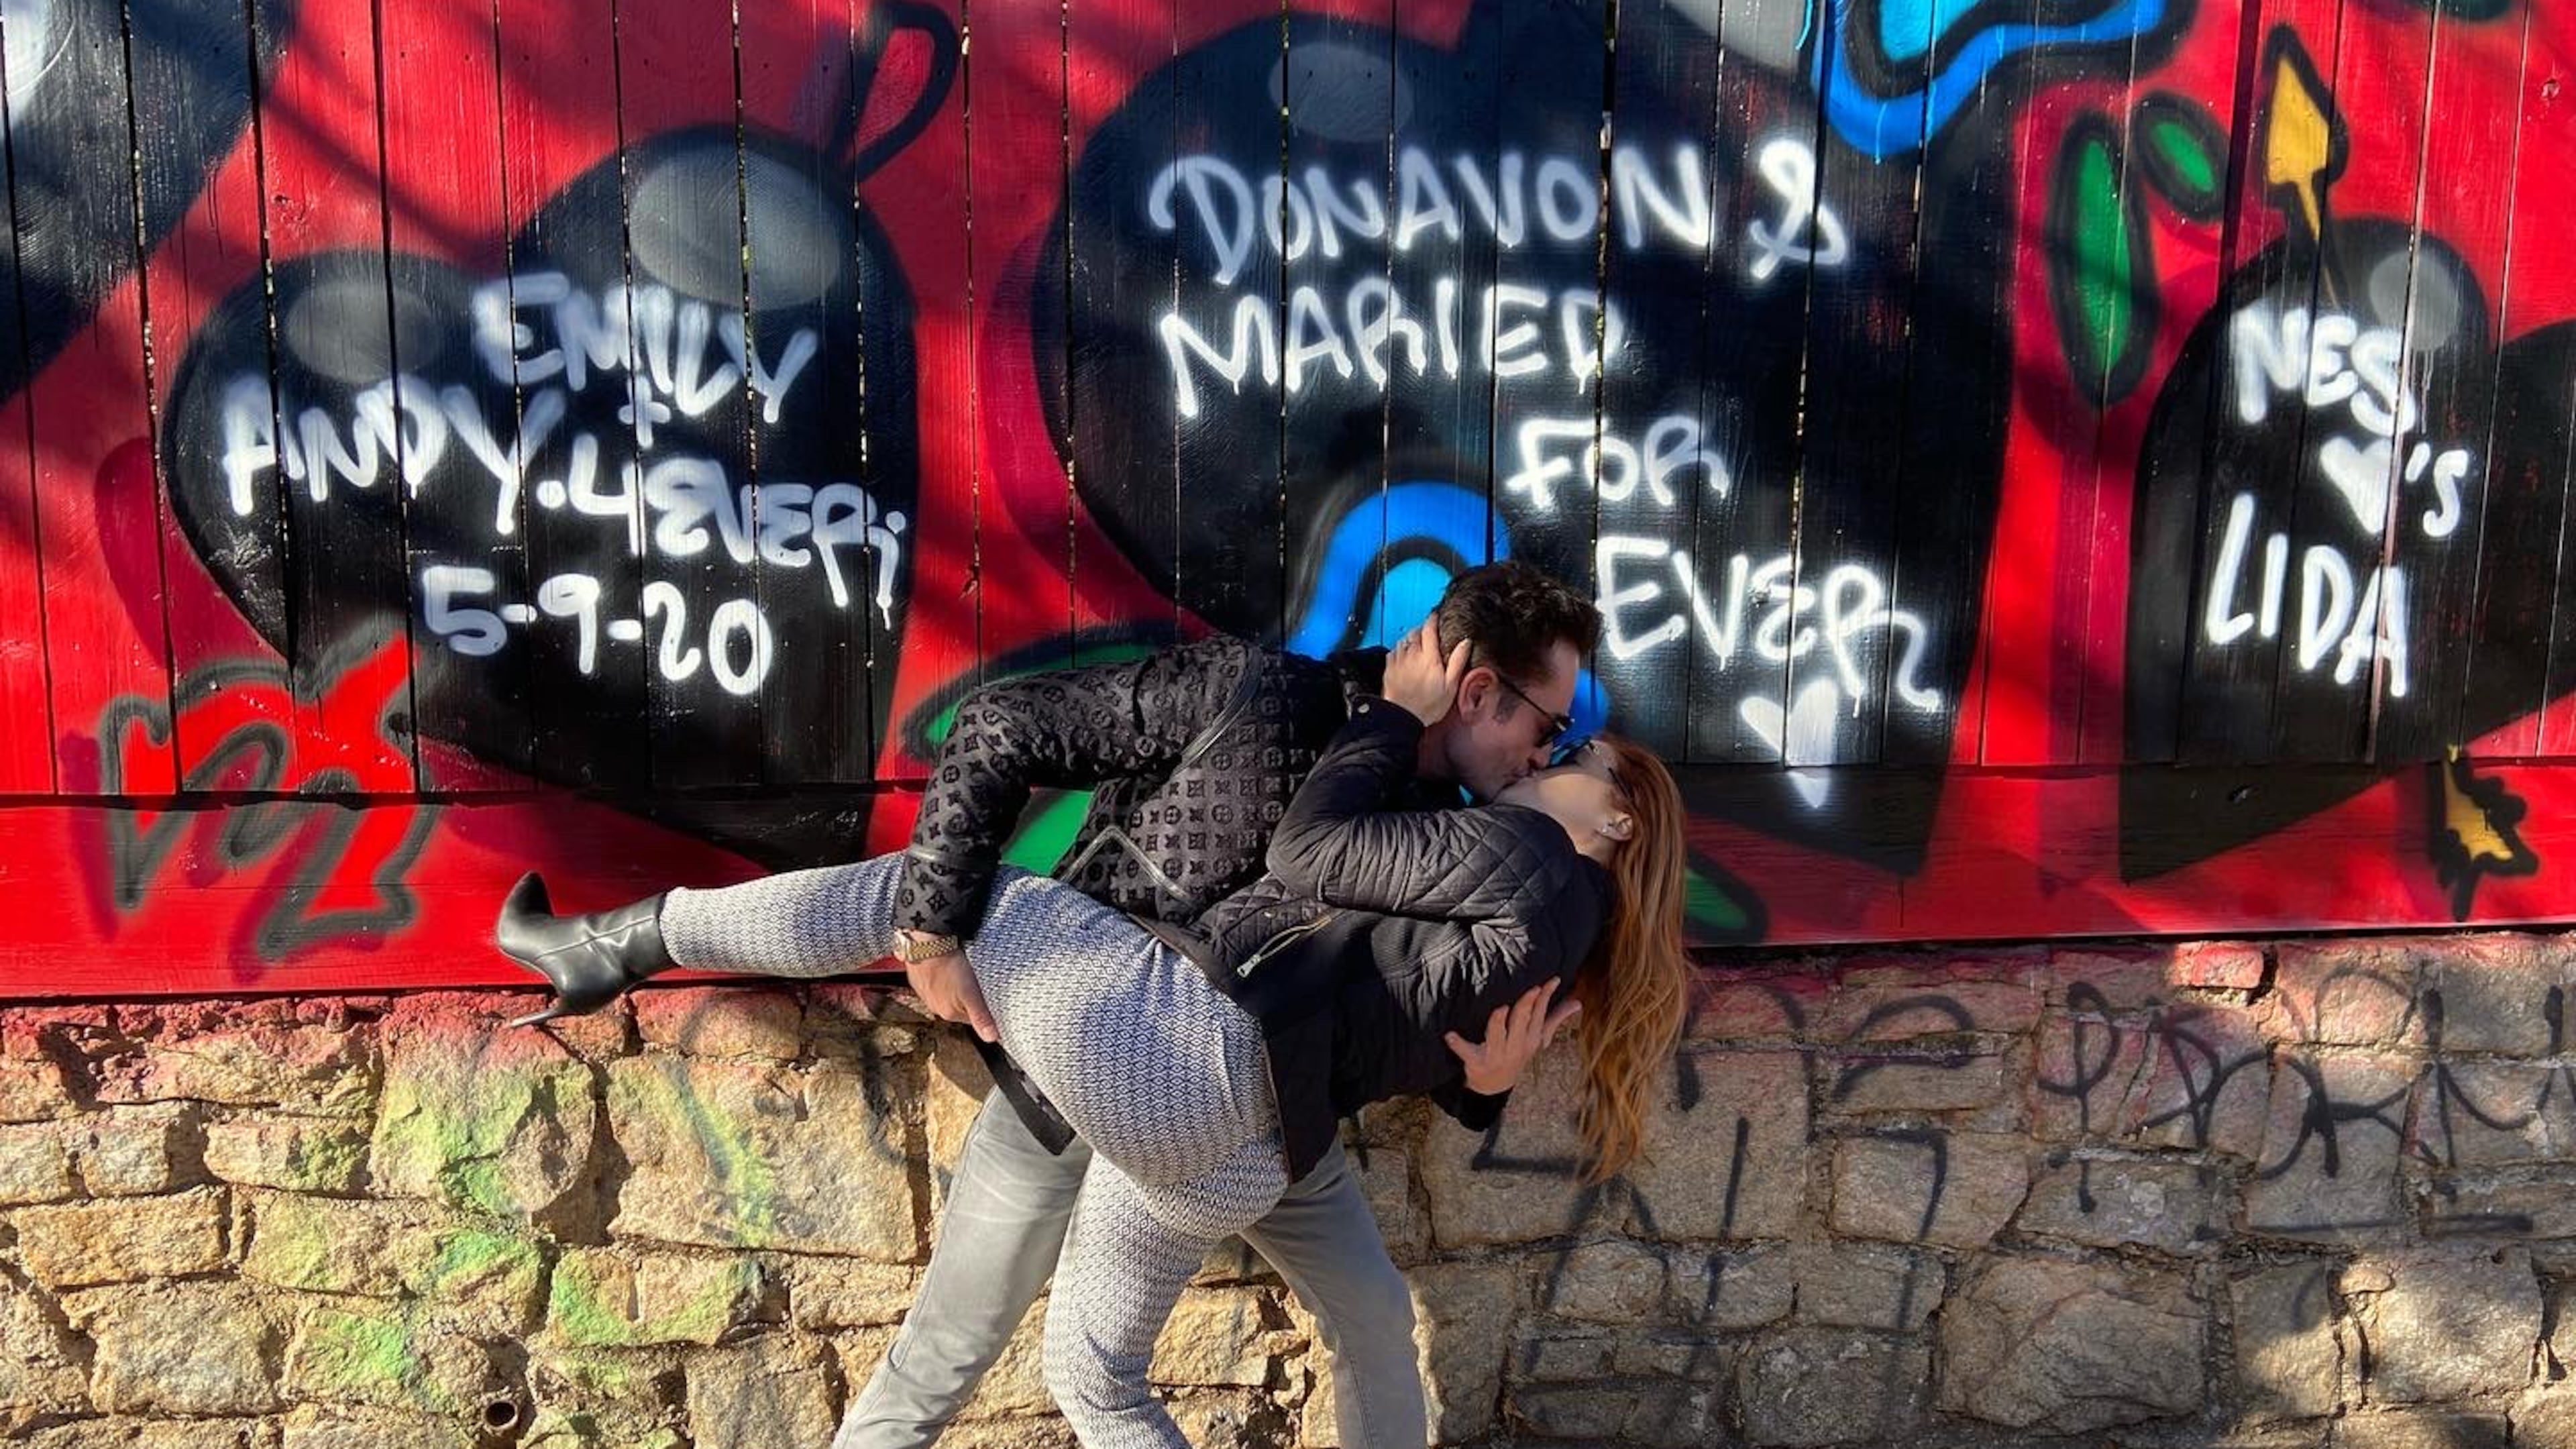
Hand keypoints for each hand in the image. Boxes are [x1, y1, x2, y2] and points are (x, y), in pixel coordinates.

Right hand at [899, 938, 997, 1042]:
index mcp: (949, 1013)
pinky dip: (945, 981)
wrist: (926, 946)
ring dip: (957, 990)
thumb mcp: (971, 993)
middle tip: (978, 986)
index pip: (972, 1019)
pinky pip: (937, 985)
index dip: (983, 1010)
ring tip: (964, 977)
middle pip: (960, 1009)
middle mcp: (936, 1008)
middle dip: (970, 1000)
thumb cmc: (950, 968)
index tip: (990, 1000)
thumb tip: (992, 1038)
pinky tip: (950, 972)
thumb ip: (981, 1017)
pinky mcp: (921, 981)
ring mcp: (927, 994)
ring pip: (948, 997)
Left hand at [1382, 619, 1471, 725]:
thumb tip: (1465, 642)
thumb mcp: (1450, 685)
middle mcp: (1412, 654)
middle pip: (1415, 632)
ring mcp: (1398, 660)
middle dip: (1422, 628)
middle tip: (1428, 630)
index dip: (1433, 619)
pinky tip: (1404, 654)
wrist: (1402, 717)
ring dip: (1410, 637)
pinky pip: (1393, 651)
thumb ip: (1457, 661)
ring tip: (1417, 641)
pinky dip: (1400, 648)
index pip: (1429, 629)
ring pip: (1403, 640)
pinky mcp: (1389, 668)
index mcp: (1429, 656)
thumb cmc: (1429, 704)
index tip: (1436, 615)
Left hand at [1444, 979, 1580, 1095]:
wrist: (1494, 1085)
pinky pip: (1466, 1052)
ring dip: (1498, 1023)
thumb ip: (1555, 1019)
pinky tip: (1449, 1035)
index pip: (1540, 1014)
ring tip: (1500, 1009)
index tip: (1550, 979)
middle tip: (1530, 988)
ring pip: (1497, 1035)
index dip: (1545, 997)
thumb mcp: (1537, 1039)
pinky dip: (1457, 1044)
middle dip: (1526, 1006)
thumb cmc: (1516, 1052)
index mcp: (1531, 1038)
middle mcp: (1516, 1046)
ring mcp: (1496, 1054)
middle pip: (1521, 1022)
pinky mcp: (1476, 1062)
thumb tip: (1578, 1002)